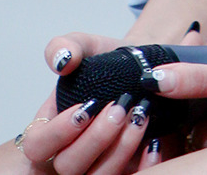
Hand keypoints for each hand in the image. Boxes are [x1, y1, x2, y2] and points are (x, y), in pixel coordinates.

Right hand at [21, 20, 206, 171]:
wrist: (151, 70)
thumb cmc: (112, 61)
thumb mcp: (90, 44)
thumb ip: (70, 44)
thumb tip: (61, 57)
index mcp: (58, 127)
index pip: (42, 146)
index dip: (59, 132)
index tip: (87, 106)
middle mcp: (80, 151)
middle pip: (77, 167)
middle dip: (101, 139)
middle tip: (128, 109)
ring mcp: (109, 162)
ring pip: (109, 173)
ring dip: (125, 149)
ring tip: (146, 118)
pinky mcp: (137, 167)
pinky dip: (153, 162)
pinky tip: (164, 143)